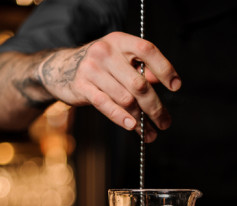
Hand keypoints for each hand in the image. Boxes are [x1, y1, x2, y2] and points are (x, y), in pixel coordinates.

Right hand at [38, 32, 180, 141]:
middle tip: (165, 122)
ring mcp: (92, 69)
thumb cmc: (98, 65)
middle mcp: (106, 52)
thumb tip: (164, 81)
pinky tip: (132, 127)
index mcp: (120, 42)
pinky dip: (121, 118)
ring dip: (141, 120)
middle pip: (139, 84)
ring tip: (150, 133)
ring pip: (125, 99)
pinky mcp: (82, 87)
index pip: (148, 50)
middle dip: (155, 107)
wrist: (60, 68)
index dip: (164, 68)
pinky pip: (106, 105)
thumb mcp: (119, 59)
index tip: (176, 86)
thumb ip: (141, 68)